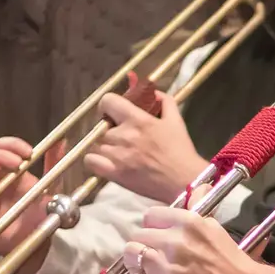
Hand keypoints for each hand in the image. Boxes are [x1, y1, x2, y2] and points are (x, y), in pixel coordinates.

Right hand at [0, 137, 65, 273]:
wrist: (37, 243)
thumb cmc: (42, 214)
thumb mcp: (52, 187)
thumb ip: (54, 163)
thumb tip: (61, 139)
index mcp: (13, 170)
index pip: (5, 147)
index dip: (13, 144)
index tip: (27, 152)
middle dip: (0, 154)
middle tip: (16, 163)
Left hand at [84, 91, 206, 201]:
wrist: (184, 181)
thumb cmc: (180, 150)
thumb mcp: (176, 120)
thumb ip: (165, 101)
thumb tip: (154, 92)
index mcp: (138, 120)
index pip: (108, 101)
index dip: (107, 105)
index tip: (112, 112)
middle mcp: (124, 135)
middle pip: (101, 125)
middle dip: (108, 128)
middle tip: (118, 134)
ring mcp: (117, 155)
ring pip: (95, 143)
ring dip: (102, 144)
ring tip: (114, 149)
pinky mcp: (114, 173)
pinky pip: (90, 161)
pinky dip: (94, 159)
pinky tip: (105, 161)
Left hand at [119, 205, 274, 273]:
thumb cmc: (230, 259)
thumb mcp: (214, 226)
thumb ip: (199, 205)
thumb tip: (200, 187)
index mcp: (186, 222)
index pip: (150, 215)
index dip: (153, 226)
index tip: (159, 236)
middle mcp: (173, 241)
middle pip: (137, 236)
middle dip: (144, 246)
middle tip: (154, 256)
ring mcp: (165, 268)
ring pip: (130, 257)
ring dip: (136, 266)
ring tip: (148, 273)